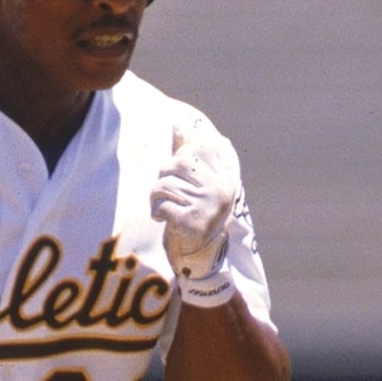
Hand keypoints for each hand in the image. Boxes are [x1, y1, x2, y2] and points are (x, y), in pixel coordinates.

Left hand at [149, 117, 239, 305]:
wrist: (201, 258)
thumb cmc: (196, 212)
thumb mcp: (202, 183)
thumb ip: (194, 154)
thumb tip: (181, 122)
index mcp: (225, 176)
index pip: (200, 145)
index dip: (181, 153)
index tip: (179, 168)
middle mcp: (221, 189)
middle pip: (175, 165)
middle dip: (163, 179)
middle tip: (168, 195)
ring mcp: (208, 205)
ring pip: (164, 185)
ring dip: (156, 197)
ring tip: (165, 207)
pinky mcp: (193, 222)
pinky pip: (162, 205)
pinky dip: (157, 211)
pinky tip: (163, 219)